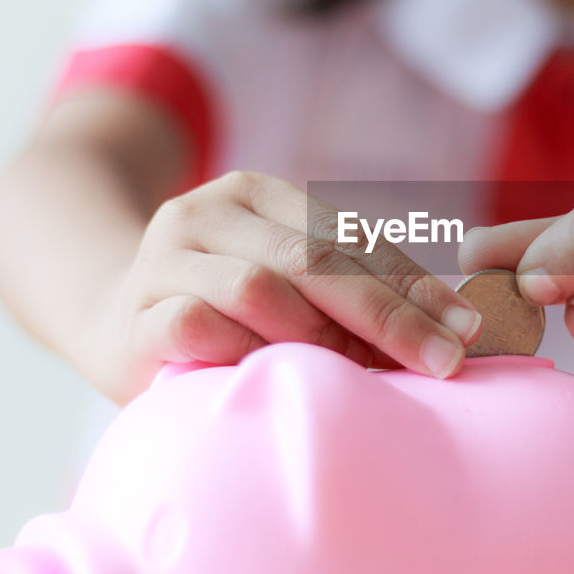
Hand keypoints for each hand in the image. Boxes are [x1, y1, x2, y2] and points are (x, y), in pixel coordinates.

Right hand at [88, 171, 481, 401]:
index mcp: (256, 195)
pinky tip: (282, 378)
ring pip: (259, 286)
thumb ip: (341, 292)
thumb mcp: (282, 283)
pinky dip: (248, 351)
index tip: (468, 327)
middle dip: (390, 312)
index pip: (349, 237)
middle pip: (314, 259)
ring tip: (367, 373)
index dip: (414, 283)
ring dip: (322, 334)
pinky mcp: (136, 315)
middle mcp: (208, 212)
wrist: (106, 318)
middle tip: (446, 359)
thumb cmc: (219, 310)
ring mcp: (166, 260)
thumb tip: (447, 332)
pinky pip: (199, 326)